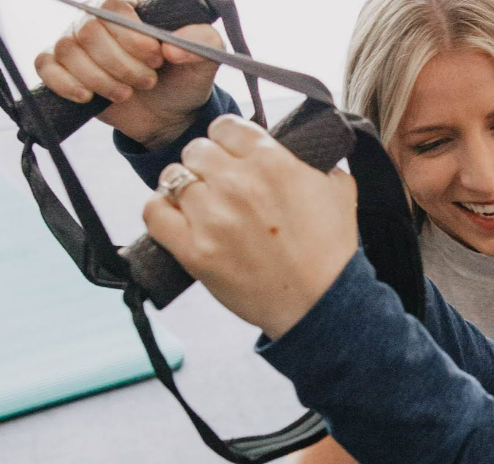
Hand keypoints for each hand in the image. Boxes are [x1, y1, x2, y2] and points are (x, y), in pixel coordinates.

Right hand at [32, 1, 220, 147]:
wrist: (168, 116)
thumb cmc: (183, 80)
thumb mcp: (204, 60)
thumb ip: (201, 42)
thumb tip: (171, 47)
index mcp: (128, 10)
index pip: (113, 7)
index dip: (131, 36)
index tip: (157, 60)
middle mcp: (97, 21)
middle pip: (89, 31)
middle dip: (120, 63)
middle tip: (147, 82)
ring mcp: (76, 44)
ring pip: (67, 50)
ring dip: (99, 78)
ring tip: (126, 94)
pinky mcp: (62, 70)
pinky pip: (45, 65)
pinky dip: (63, 82)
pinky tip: (87, 96)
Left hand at [141, 115, 357, 337]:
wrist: (320, 306)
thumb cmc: (330, 254)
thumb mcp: (339, 191)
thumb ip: (318, 161)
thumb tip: (303, 150)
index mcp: (271, 161)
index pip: (225, 126)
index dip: (227, 141)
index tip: (231, 157)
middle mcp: (237, 183)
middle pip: (196, 149)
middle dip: (206, 165)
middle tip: (217, 186)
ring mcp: (212, 218)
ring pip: (173, 177)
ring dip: (183, 189)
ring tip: (197, 206)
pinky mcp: (193, 251)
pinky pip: (154, 213)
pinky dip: (159, 211)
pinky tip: (174, 218)